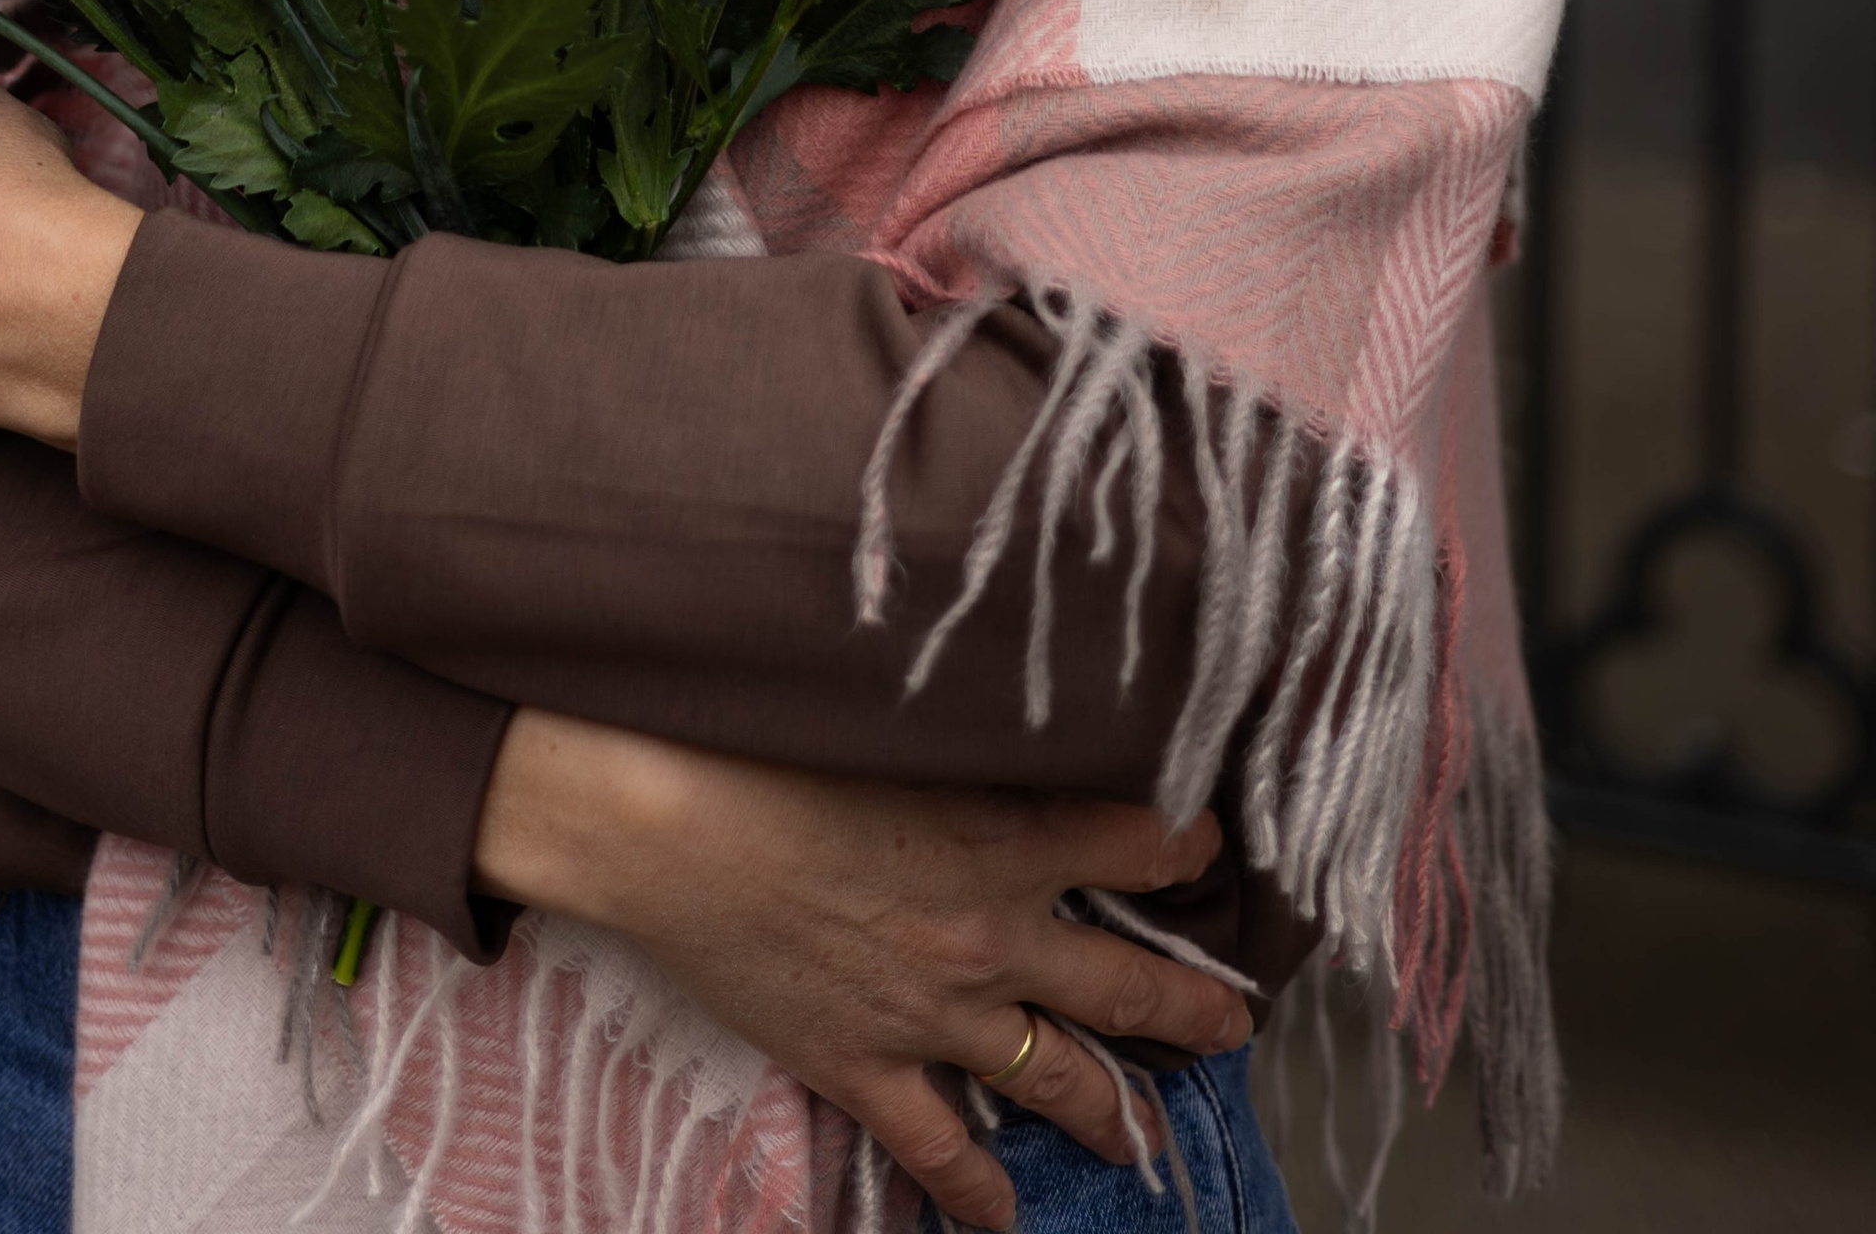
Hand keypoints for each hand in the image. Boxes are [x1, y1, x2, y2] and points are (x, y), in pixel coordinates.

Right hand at [472, 711, 1249, 1231]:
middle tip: (1232, 1025)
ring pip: (1052, 1078)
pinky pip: (938, 1146)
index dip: (1184, 846)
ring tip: (1147, 1134)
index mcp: (1003, 839)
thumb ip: (976, 741)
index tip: (1208, 846)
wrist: (671, 824)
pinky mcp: (862, 1066)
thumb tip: (1025, 719)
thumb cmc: (771, 746)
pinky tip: (1004, 1215)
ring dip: (1111, 1110)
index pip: (1138, 844)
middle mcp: (989, 936)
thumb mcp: (898, 724)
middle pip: (1122, 987)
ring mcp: (930, 1015)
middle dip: (1189, 1008)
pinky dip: (976, 1189)